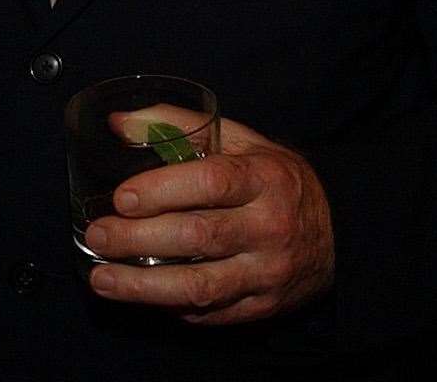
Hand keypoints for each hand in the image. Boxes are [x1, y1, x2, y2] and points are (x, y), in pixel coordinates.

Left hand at [84, 113, 333, 324]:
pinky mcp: (263, 307)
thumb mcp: (239, 140)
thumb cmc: (274, 179)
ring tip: (102, 280)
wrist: (339, 232)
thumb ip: (179, 126)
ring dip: (144, 287)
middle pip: (198, 236)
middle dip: (139, 239)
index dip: (162, 190)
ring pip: (201, 286)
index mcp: (266, 178)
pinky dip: (171, 307)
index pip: (212, 183)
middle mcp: (270, 226)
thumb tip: (119, 123)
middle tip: (97, 236)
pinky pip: (211, 313)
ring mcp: (268, 272)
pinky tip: (139, 296)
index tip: (121, 197)